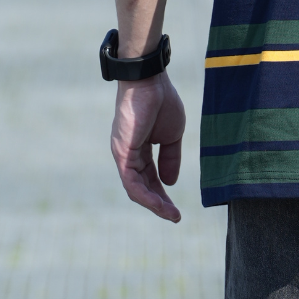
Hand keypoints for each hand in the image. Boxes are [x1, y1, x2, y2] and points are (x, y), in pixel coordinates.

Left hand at [110, 74, 185, 221]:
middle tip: (175, 216)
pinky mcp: (122, 152)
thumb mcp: (171, 136)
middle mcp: (127, 154)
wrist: (150, 81)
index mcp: (138, 149)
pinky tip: (159, 204)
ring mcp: (123, 154)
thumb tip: (170, 183)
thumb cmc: (161, 101)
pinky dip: (145, 195)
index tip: (176, 209)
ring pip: (135, 188)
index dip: (163, 194)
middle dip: (159, 204)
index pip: (150, 178)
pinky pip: (132, 181)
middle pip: (142, 187)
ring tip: (170, 214)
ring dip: (153, 204)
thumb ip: (170, 158)